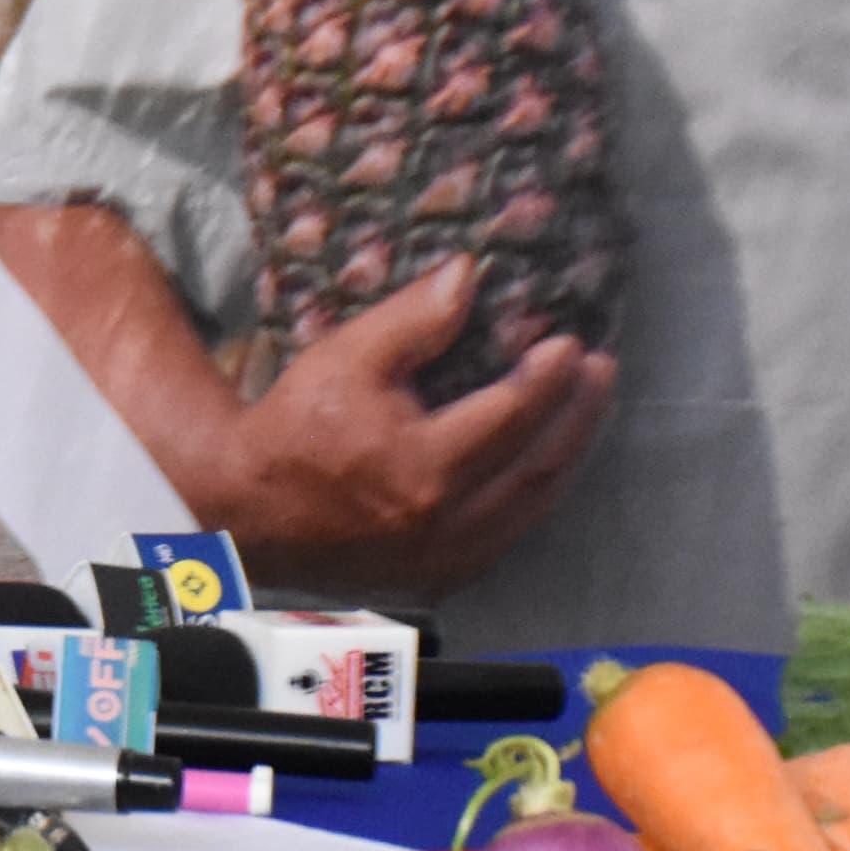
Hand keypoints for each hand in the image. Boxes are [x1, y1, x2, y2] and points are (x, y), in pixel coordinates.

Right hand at [199, 259, 617, 592]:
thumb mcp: (344, 359)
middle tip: (601, 370)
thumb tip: (468, 274)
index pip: (508, 414)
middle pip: (538, 464)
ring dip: (570, 454)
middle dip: (578, 413)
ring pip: (534, 505)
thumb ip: (412, 321)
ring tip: (589, 408)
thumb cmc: (294, 428)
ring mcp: (448, 557)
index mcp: (420, 466)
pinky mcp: (443, 576)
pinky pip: (511, 532)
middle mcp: (445, 521)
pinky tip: (549, 460)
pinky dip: (539, 493)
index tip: (571, 343)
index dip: (546, 378)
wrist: (248, 511)